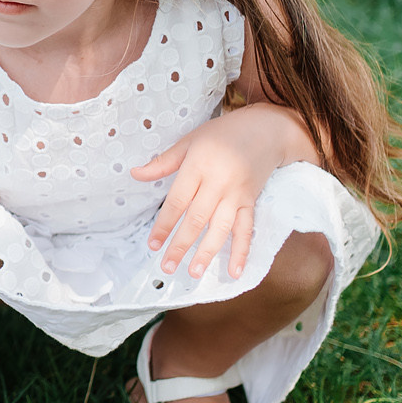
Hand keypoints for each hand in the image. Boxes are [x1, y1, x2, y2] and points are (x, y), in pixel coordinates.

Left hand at [134, 104, 304, 279]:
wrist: (266, 130)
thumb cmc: (222, 134)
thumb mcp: (189, 141)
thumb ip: (163, 162)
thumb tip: (135, 174)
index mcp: (198, 166)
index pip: (177, 201)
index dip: (164, 224)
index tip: (153, 245)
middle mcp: (218, 183)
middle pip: (197, 219)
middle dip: (181, 245)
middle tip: (167, 267)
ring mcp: (237, 195)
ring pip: (220, 228)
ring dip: (207, 252)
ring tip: (194, 272)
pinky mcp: (251, 202)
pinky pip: (246, 229)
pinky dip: (241, 251)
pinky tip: (235, 271)